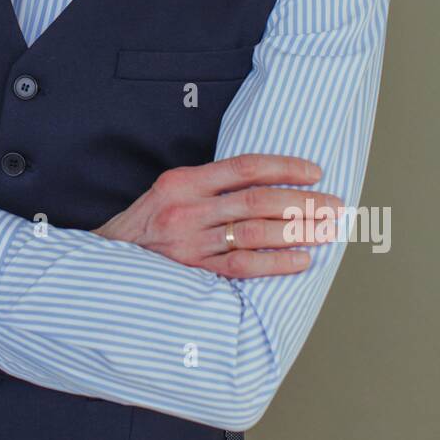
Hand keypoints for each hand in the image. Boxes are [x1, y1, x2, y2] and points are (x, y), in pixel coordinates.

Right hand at [94, 154, 343, 277]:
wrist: (104, 259)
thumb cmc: (145, 223)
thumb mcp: (170, 189)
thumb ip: (210, 185)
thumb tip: (266, 183)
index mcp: (183, 181)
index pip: (244, 167)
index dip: (284, 167)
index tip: (315, 171)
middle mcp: (187, 209)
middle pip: (256, 200)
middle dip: (302, 202)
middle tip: (335, 205)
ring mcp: (189, 243)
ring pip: (253, 233)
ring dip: (296, 231)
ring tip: (327, 230)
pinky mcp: (192, 273)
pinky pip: (241, 267)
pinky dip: (274, 263)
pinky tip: (301, 260)